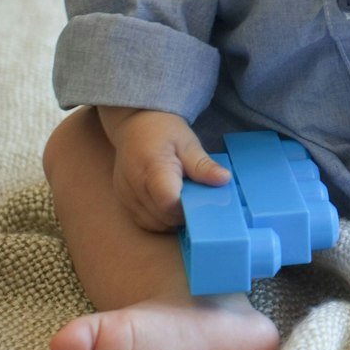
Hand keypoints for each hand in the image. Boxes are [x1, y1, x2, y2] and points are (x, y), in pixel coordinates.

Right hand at [98, 107, 231, 232]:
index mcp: (152, 168)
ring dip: (173, 218)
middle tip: (197, 196)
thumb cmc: (164, 132)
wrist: (135, 125)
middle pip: (164, 217)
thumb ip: (203, 165)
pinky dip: (161, 219)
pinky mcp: (124, 203)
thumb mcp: (188, 143)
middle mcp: (134, 187)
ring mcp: (126, 197)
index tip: (203, 197)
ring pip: (155, 224)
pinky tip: (171, 204)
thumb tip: (224, 179)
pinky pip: (145, 221)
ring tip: (185, 198)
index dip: (190, 206)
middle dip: (185, 213)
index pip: (170, 202)